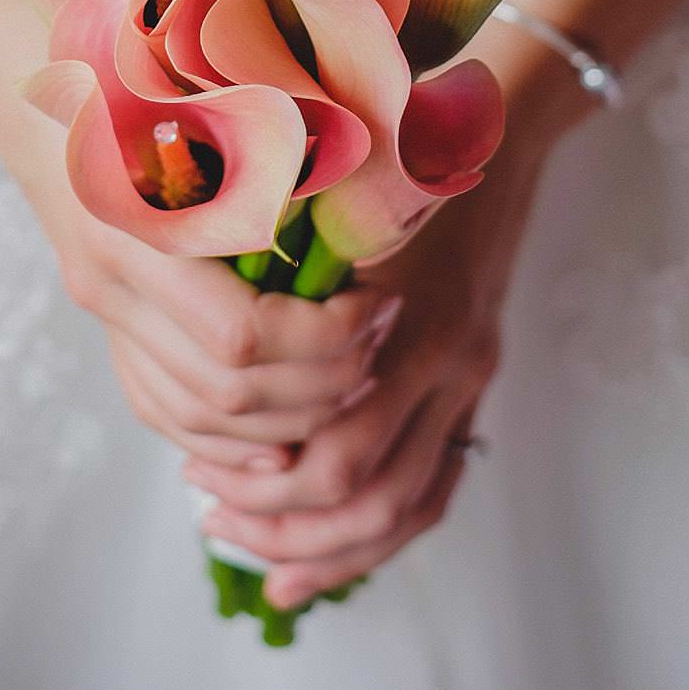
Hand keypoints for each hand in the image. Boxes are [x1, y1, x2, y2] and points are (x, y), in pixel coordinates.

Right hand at [0, 0, 398, 472]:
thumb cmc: (136, 70)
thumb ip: (283, 135)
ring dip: (288, 417)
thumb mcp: (206, 92)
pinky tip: (284, 432)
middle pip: (227, 391)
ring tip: (349, 375)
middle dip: (322, 383)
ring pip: (199, 418)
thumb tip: (392, 160)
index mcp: (130, 226)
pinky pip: (164, 412)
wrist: (37, 81)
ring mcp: (101, 312)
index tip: (382, 302)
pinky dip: (228, 440)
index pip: (240, 336)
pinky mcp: (106, 328)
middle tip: (380, 342)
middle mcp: (107, 282)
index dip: (324, 338)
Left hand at [182, 162, 536, 610]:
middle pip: (372, 492)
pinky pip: (436, 489)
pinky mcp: (472, 389)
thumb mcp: (333, 182)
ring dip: (333, 546)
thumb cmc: (396, 145)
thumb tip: (191, 298)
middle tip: (215, 522)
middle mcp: (451, 364)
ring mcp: (470, 381)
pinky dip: (380, 533)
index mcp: (414, 321)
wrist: (497, 131)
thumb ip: (275, 236)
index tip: (201, 476)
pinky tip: (323, 555)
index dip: (268, 477)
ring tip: (259, 558)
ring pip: (410, 507)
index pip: (342, 445)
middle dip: (288, 523)